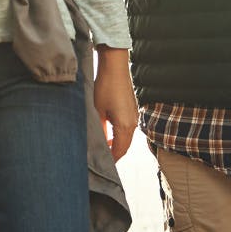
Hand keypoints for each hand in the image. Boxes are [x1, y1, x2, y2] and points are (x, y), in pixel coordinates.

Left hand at [93, 47, 137, 161]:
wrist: (115, 65)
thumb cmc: (105, 86)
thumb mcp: (97, 110)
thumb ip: (98, 130)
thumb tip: (96, 144)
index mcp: (125, 126)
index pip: (119, 151)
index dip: (110, 160)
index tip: (101, 165)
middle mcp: (133, 123)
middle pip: (124, 146)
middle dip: (114, 154)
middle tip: (101, 159)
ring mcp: (134, 115)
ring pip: (127, 138)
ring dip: (117, 144)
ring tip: (104, 147)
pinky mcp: (132, 109)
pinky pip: (128, 128)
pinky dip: (120, 135)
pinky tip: (109, 133)